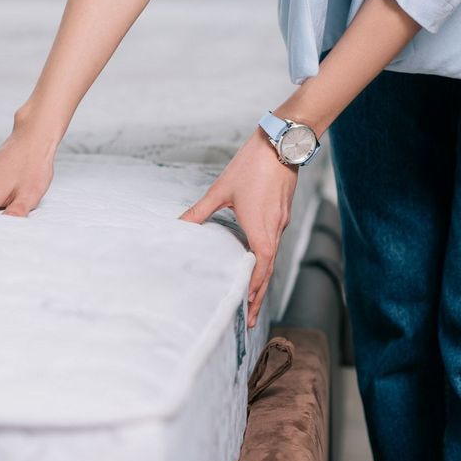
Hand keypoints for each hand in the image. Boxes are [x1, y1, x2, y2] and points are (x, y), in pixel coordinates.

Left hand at [180, 129, 297, 327]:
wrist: (282, 144)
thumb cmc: (252, 166)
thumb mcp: (220, 190)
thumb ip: (199, 212)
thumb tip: (179, 226)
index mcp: (261, 230)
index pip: (260, 271)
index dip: (254, 294)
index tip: (249, 314)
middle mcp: (274, 230)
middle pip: (267, 270)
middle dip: (258, 294)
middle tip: (250, 316)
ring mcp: (280, 221)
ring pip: (271, 255)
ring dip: (262, 276)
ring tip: (250, 293)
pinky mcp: (281, 211)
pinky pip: (273, 240)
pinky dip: (264, 256)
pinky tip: (254, 257)